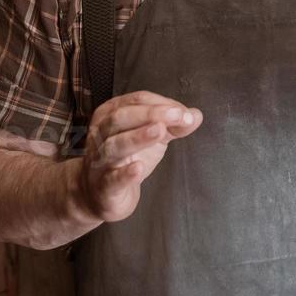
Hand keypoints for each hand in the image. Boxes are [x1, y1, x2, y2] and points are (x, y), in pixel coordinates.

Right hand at [74, 91, 201, 222]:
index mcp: (111, 115)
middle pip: (121, 117)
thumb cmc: (126, 159)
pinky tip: (138, 168)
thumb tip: (195, 115)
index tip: (183, 112)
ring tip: (159, 131)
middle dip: (151, 114)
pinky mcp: (104, 187)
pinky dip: (125, 174)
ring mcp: (100, 161)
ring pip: (115, 145)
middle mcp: (101, 134)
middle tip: (178, 115)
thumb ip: (173, 125)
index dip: (161, 104)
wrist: (100, 195)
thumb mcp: (152, 137)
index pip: (136, 100)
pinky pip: (112, 179)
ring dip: (138, 137)